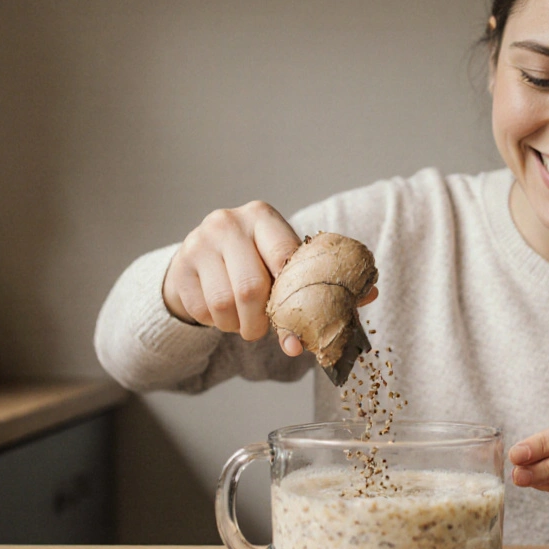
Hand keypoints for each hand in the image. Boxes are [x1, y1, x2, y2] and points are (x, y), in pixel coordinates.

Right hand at [162, 201, 377, 355]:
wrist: (202, 262)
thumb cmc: (257, 263)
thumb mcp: (288, 263)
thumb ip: (325, 278)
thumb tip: (370, 294)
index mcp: (262, 216)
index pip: (285, 259)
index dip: (297, 297)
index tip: (301, 322)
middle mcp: (227, 222)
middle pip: (252, 289)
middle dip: (263, 323)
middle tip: (264, 332)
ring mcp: (198, 243)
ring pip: (224, 305)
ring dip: (239, 326)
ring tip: (244, 323)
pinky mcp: (178, 268)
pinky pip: (202, 312)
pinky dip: (217, 324)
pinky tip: (221, 313)